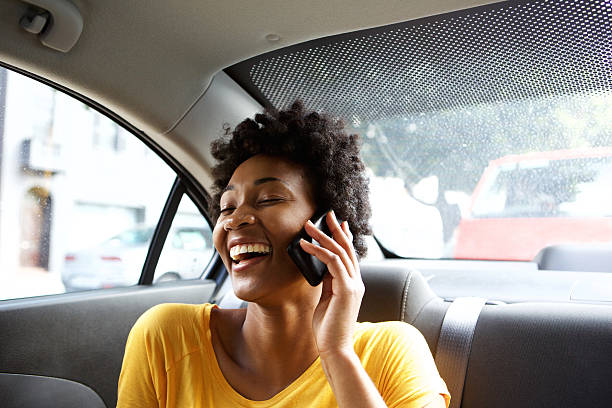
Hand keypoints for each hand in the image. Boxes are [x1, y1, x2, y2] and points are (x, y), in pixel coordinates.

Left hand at [299, 211, 364, 357]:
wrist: (334, 348)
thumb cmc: (328, 328)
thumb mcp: (327, 300)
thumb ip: (327, 284)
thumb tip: (321, 270)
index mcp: (353, 284)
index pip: (350, 255)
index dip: (344, 237)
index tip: (338, 223)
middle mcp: (356, 282)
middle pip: (347, 248)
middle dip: (336, 229)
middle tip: (326, 214)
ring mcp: (353, 285)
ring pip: (340, 251)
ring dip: (323, 236)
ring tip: (308, 226)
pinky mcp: (347, 290)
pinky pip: (332, 262)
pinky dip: (318, 251)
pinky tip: (305, 245)